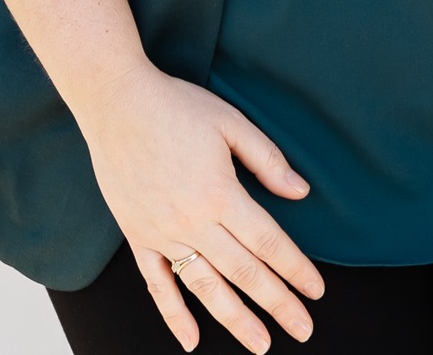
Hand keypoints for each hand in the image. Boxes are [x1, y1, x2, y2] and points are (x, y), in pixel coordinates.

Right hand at [80, 56, 324, 351]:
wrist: (116, 102)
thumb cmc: (177, 106)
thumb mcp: (230, 122)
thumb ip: (267, 160)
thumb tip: (300, 193)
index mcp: (221, 193)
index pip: (267, 241)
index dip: (295, 269)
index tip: (316, 292)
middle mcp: (193, 221)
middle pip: (244, 272)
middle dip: (277, 304)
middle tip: (303, 330)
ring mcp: (162, 233)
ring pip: (205, 287)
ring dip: (235, 319)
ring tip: (260, 344)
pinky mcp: (137, 236)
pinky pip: (158, 284)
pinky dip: (174, 315)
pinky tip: (192, 340)